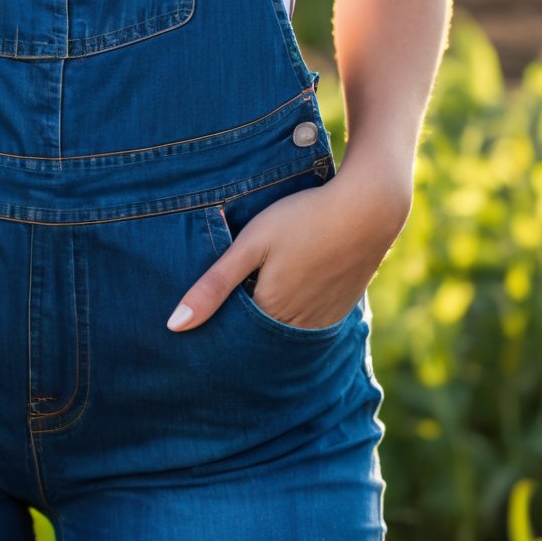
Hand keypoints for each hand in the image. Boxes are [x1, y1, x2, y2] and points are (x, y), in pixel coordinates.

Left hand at [166, 165, 410, 331]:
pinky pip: (310, 320)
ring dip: (270, 316)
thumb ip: (214, 284)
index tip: (204, 308)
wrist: (367, 208)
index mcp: (270, 311)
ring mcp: (324, 318)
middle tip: (231, 296)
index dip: (218, 318)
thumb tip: (174, 326)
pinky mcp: (341, 307)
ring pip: (285, 328)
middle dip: (242, 322)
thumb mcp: (252, 244)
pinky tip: (291, 284)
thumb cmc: (302, 218)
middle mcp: (298, 325)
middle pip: (259, 333)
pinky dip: (296, 310)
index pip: (233, 330)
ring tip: (260, 287)